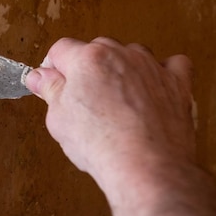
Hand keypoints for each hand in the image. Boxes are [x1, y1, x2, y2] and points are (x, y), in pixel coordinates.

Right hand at [24, 37, 195, 196]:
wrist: (145, 166)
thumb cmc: (103, 144)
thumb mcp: (58, 118)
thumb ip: (50, 90)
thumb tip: (40, 77)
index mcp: (87, 59)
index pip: (61, 49)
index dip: (52, 67)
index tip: (51, 82)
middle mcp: (120, 54)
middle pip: (95, 49)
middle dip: (85, 70)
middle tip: (80, 99)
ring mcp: (150, 66)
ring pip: (129, 54)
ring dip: (120, 70)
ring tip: (114, 101)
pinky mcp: (175, 82)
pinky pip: (170, 65)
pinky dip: (159, 73)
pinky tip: (149, 88)